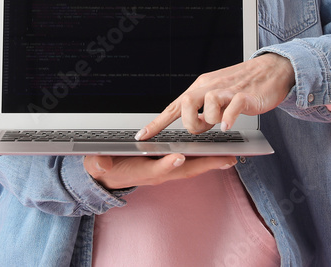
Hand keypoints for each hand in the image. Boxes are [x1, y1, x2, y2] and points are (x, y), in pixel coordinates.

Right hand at [84, 153, 235, 190]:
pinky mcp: (171, 166)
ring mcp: (167, 171)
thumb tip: (102, 164)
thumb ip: (101, 163)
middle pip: (185, 169)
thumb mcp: (99, 164)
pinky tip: (218, 154)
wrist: (109, 175)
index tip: (178, 157)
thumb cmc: (107, 167)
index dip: (167, 164)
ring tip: (230, 156)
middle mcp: (160, 173)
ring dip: (211, 163)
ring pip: (193, 167)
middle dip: (206, 164)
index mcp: (143, 172)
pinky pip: (191, 164)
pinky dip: (206, 160)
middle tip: (226, 159)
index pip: (157, 169)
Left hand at [138, 53, 294, 137]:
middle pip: (186, 104)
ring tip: (222, 121)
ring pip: (208, 107)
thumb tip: (192, 125)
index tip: (142, 136)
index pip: (174, 106)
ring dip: (212, 121)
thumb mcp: (216, 93)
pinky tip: (228, 125)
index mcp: (201, 87)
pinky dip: (228, 119)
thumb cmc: (242, 85)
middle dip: (191, 123)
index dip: (157, 122)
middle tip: (203, 127)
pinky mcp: (244, 96)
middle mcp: (210, 86)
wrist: (269, 70)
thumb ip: (203, 108)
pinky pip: (231, 108)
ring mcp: (227, 90)